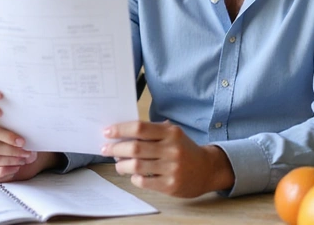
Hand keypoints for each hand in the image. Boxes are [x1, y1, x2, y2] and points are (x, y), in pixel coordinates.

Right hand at [0, 123, 61, 181]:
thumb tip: (26, 131)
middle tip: (26, 152)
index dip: (7, 137)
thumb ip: (19, 131)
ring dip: (12, 160)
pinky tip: (16, 168)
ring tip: (23, 160)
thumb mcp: (21, 134)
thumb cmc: (20, 143)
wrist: (24, 156)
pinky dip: (7, 170)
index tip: (22, 142)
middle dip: (13, 150)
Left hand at [101, 120, 234, 197]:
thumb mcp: (172, 134)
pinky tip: (133, 175)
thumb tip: (121, 133)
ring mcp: (172, 168)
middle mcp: (172, 149)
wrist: (207, 169)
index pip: (140, 128)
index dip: (120, 129)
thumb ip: (151, 132)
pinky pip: (144, 181)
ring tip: (118, 164)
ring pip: (136, 166)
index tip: (107, 132)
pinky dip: (134, 177)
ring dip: (121, 165)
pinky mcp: (170, 185)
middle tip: (105, 149)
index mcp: (170, 133)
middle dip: (115, 148)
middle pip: (135, 148)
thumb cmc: (183, 149)